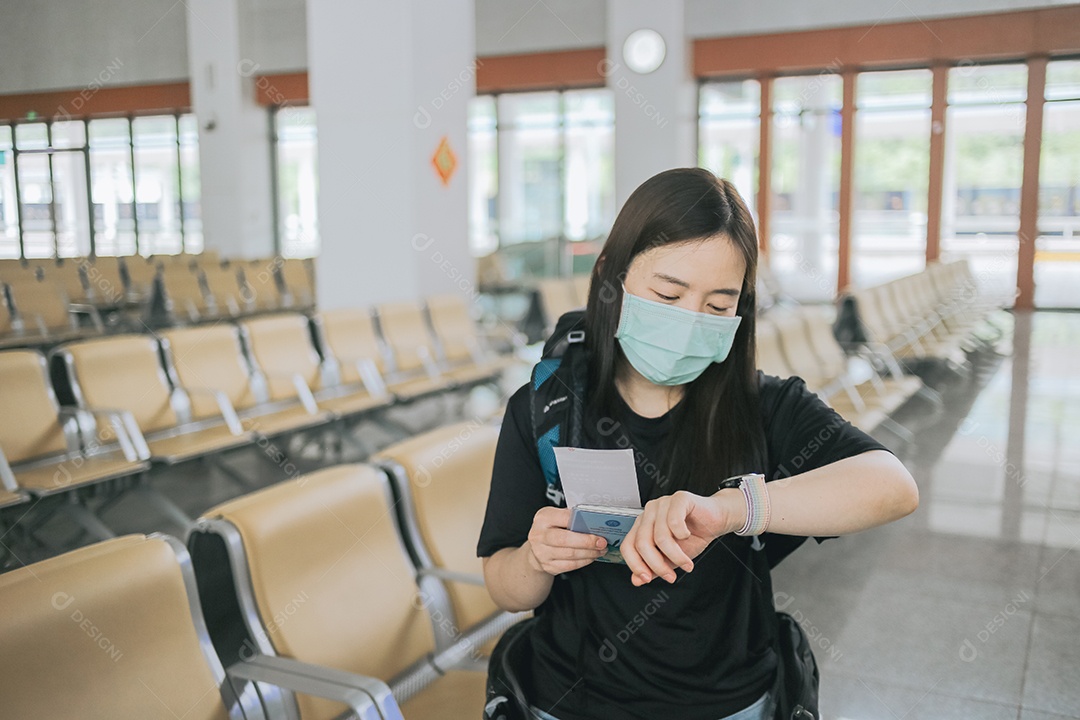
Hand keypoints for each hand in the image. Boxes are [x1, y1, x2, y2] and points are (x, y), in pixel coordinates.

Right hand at [525, 506, 607, 575]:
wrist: (536, 548)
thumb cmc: (551, 529)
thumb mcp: (556, 517)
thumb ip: (571, 517)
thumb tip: (594, 522)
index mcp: (543, 518)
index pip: (564, 517)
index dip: (582, 521)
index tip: (597, 526)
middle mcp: (540, 535)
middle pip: (565, 539)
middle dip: (587, 541)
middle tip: (602, 542)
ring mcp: (542, 552)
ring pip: (570, 554)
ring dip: (589, 553)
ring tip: (600, 549)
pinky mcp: (548, 566)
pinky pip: (570, 565)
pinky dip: (584, 561)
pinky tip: (591, 557)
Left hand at [621, 489, 742, 586]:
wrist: (717, 520)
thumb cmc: (694, 535)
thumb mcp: (671, 557)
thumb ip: (654, 567)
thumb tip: (636, 580)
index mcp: (643, 525)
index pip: (628, 546)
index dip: (635, 565)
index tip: (647, 579)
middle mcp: (649, 513)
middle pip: (642, 543)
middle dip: (657, 565)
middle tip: (671, 576)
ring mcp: (663, 504)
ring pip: (660, 536)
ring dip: (676, 556)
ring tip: (687, 563)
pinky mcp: (679, 498)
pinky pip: (674, 521)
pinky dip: (682, 535)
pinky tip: (687, 536)